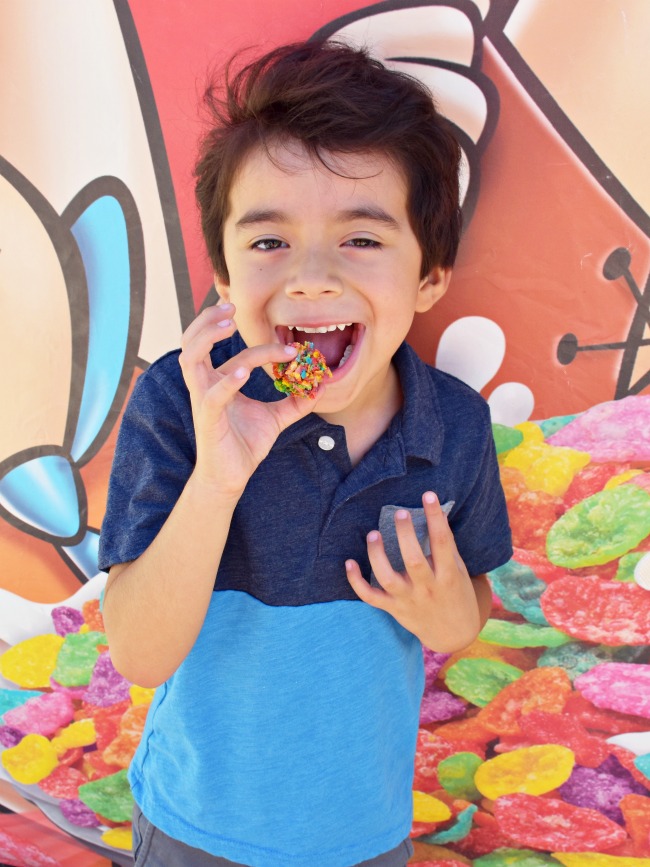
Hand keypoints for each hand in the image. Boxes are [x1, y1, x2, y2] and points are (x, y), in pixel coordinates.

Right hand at [179, 303, 317, 497]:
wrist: (231, 477)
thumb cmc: (245, 444)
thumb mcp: (275, 418)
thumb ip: (294, 401)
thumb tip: (319, 387)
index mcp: (217, 380)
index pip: (223, 346)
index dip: (248, 336)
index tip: (280, 339)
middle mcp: (204, 385)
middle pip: (192, 341)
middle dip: (208, 320)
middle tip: (231, 307)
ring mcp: (203, 400)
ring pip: (191, 358)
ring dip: (207, 337)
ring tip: (228, 325)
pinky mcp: (208, 419)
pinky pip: (212, 394)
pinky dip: (227, 380)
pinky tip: (243, 372)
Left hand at [345, 491, 484, 651]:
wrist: (454, 634)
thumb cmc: (456, 593)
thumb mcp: (458, 571)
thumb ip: (446, 546)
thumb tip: (436, 513)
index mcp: (448, 575)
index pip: (443, 543)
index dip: (436, 518)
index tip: (428, 496)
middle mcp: (428, 588)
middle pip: (414, 561)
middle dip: (405, 536)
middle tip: (399, 514)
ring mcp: (408, 600)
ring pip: (388, 579)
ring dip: (377, 556)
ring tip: (372, 534)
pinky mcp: (393, 609)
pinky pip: (370, 597)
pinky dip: (356, 582)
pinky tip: (349, 563)